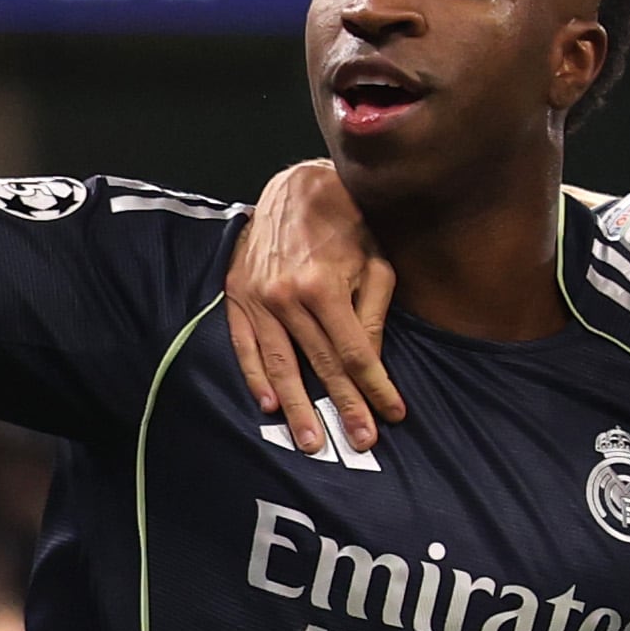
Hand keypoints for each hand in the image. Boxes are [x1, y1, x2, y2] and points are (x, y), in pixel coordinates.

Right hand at [228, 158, 402, 456]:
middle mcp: (287, 296)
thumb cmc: (343, 224)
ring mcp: (258, 298)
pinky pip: (245, 346)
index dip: (374, 387)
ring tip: (311, 442)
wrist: (292, 187)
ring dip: (298, 407)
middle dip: (343, 407)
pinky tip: (270, 405)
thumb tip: (371, 364)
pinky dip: (256, 377)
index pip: (355, 353)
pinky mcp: (238, 295)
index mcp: (324, 287)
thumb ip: (372, 313)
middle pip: (320, 366)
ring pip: (281, 364)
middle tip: (359, 444)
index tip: (391, 413)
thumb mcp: (373, 262)